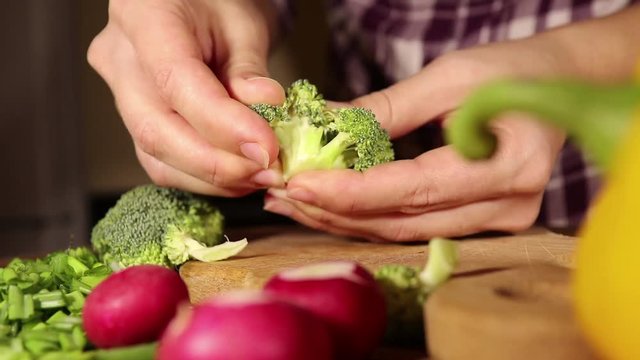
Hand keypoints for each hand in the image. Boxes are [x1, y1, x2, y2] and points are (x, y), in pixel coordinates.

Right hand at [88, 0, 284, 196]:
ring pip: (157, 157)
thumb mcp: (243, 23)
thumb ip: (250, 68)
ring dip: (214, 178)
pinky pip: (163, 163)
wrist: (193, 7)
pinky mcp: (135, 121)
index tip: (266, 149)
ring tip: (261, 175)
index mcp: (143, 18)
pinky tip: (239, 175)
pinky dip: (204, 177)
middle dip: (218, 165)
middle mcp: (119, 59)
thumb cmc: (219, 5)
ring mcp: (120, 95)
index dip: (223, 125)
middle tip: (269, 172)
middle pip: (156, 131)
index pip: (175, 83)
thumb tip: (264, 107)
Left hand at [263, 39, 569, 240]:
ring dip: (346, 218)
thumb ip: (386, 109)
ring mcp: (499, 221)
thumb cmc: (512, 71)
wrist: (559, 84)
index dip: (353, 191)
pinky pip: (416, 225)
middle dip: (336, 210)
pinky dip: (371, 216)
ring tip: (294, 203)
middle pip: (404, 220)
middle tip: (282, 196)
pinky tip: (333, 206)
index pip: (415, 189)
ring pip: (405, 230)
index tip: (299, 184)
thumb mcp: (448, 78)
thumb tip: (323, 126)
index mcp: (509, 164)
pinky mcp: (483, 222)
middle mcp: (508, 205)